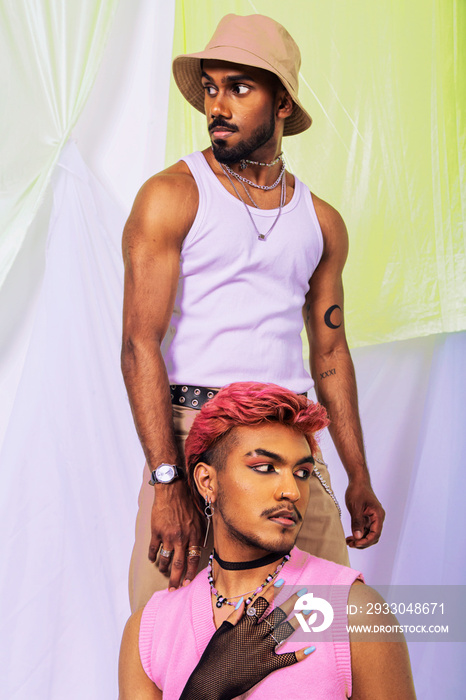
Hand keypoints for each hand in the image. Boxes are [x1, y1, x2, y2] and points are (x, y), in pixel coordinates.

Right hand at [148, 479, 203, 588]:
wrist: (172, 490)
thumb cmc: (187, 502)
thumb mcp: (199, 518)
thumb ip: (199, 534)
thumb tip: (200, 548)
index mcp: (194, 535)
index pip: (194, 560)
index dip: (190, 573)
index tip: (187, 583)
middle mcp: (182, 538)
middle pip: (179, 564)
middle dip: (175, 579)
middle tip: (172, 589)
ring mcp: (168, 535)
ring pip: (165, 559)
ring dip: (163, 568)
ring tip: (163, 571)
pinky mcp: (157, 532)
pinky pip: (154, 549)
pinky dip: (152, 556)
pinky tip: (152, 559)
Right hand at [179, 583, 314, 699]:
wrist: (211, 682)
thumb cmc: (213, 657)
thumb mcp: (220, 633)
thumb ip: (233, 617)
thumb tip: (243, 601)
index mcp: (243, 626)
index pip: (260, 603)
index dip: (272, 591)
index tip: (282, 580)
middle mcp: (255, 636)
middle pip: (276, 615)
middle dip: (291, 602)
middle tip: (304, 592)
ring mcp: (262, 651)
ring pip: (284, 632)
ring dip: (299, 621)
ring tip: (310, 611)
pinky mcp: (266, 666)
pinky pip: (285, 660)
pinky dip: (299, 655)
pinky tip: (312, 648)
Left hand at [345, 480, 384, 547]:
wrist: (357, 481)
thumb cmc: (357, 491)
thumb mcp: (355, 507)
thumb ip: (357, 522)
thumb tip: (358, 537)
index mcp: (378, 515)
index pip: (375, 533)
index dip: (366, 541)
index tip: (356, 544)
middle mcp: (378, 518)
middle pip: (374, 536)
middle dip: (363, 542)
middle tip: (351, 545)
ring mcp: (373, 518)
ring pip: (369, 534)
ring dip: (360, 539)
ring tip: (349, 542)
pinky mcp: (368, 518)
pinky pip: (365, 529)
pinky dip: (359, 534)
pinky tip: (350, 537)